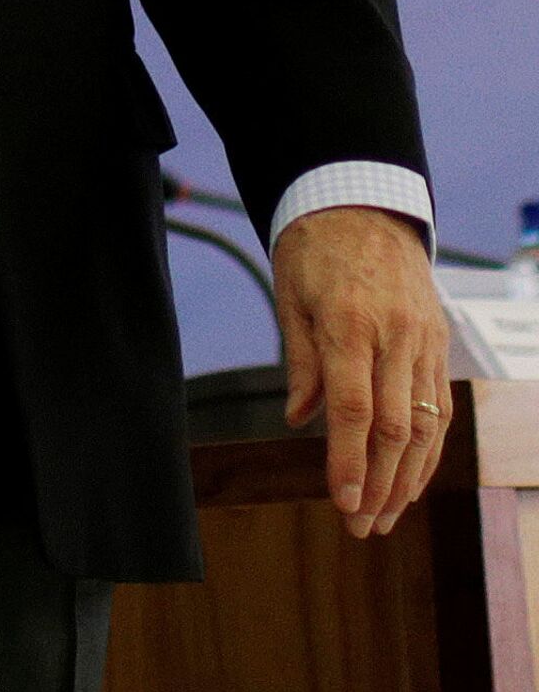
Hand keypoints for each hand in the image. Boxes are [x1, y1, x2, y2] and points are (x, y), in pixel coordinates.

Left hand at [273, 205, 450, 537]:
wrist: (361, 201)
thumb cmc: (313, 246)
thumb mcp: (289, 294)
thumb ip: (300, 360)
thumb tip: (300, 419)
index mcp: (350, 322)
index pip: (354, 408)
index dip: (349, 460)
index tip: (341, 502)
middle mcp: (395, 335)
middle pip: (393, 427)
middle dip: (378, 484)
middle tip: (361, 527)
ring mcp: (423, 340)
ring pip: (424, 424)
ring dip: (407, 478)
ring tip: (386, 517)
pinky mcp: (438, 343)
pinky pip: (439, 406)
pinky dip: (429, 448)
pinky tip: (413, 478)